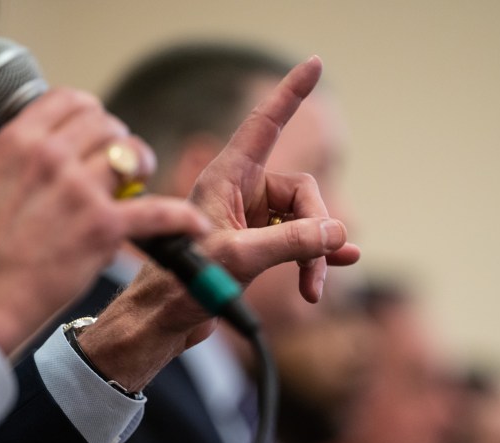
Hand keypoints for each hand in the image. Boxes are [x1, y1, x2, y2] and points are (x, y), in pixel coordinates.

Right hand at [0, 88, 209, 354]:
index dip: (92, 116)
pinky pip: (160, 212)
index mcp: (16, 141)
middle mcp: (48, 157)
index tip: (98, 135)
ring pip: (134, 155)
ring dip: (143, 169)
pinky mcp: (104, 228)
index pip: (71, 100)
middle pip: (108, 125)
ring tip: (138, 188)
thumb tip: (60, 146)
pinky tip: (195, 226)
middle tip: (119, 170)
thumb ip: (25, 159)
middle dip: (119, 143)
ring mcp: (79, 191)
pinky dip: (183, 219)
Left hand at [191, 55, 359, 298]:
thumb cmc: (181, 285)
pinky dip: (314, 258)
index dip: (290, 94)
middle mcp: (241, 193)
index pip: (265, 125)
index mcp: (227, 178)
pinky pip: (298, 242)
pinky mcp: (256, 246)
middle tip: (313, 272)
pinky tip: (335, 269)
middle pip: (301, 194)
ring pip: (303, 223)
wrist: (161, 321)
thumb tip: (338, 234)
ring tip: (313, 289)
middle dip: (314, 233)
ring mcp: (250, 220)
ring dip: (314, 255)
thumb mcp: (238, 259)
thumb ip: (291, 244)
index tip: (315, 64)